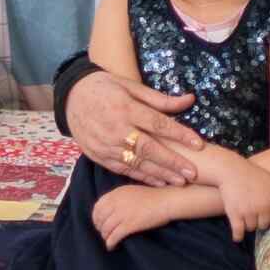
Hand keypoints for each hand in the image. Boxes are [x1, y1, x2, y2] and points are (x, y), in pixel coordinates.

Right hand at [65, 72, 204, 186]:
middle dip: (172, 162)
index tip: (199, 144)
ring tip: (180, 181)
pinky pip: (123, 170)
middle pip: (149, 148)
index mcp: (126, 108)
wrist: (70, 97)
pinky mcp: (98, 156)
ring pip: (137, 163)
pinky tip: (159, 182)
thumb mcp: (131, 86)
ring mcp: (105, 145)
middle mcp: (116, 128)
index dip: (179, 134)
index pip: (158, 123)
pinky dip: (142, 177)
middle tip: (193, 173)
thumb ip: (160, 99)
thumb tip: (189, 100)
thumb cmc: (106, 88)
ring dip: (160, 174)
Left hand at [92, 185, 172, 250]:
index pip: (98, 206)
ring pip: (106, 229)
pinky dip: (110, 243)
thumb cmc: (153, 197)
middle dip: (100, 228)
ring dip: (105, 237)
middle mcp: (117, 202)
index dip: (96, 217)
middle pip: (100, 219)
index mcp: (116, 193)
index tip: (99, 223)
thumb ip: (119, 198)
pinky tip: (111, 246)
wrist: (166, 201)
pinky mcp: (130, 225)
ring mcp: (123, 214)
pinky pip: (114, 236)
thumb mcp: (132, 191)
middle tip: (104, 233)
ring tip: (108, 241)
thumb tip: (110, 210)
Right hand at [217, 160, 269, 242]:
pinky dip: (238, 236)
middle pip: (263, 225)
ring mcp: (249, 211)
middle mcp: (263, 207)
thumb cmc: (251, 173)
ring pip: (251, 228)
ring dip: (247, 226)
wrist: (231, 170)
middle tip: (252, 219)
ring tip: (244, 221)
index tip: (263, 218)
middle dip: (258, 222)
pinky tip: (237, 237)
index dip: (268, 219)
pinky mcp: (235, 214)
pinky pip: (238, 231)